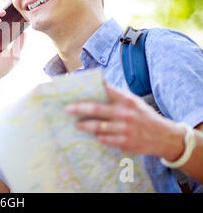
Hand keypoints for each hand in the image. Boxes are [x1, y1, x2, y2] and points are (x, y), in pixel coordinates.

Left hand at [65, 83, 183, 157]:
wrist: (164, 136)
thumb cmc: (143, 115)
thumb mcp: (133, 101)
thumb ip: (116, 95)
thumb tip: (96, 87)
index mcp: (126, 100)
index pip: (104, 91)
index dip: (88, 89)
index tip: (74, 89)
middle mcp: (125, 113)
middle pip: (96, 109)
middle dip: (79, 108)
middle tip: (66, 108)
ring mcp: (125, 129)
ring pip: (98, 126)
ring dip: (84, 125)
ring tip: (76, 124)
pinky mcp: (125, 142)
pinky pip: (106, 139)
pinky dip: (97, 137)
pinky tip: (91, 135)